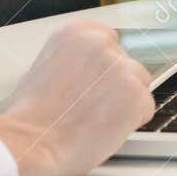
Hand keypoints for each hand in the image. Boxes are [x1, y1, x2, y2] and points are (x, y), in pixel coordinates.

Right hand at [0, 21, 154, 175]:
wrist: (32, 143)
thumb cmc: (30, 116)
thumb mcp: (42, 68)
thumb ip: (72, 61)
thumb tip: (87, 71)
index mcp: (75, 32)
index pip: (109, 40)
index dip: (102, 67)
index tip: (96, 82)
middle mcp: (100, 43)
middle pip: (125, 62)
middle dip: (115, 85)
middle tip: (93, 107)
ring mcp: (120, 67)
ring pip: (139, 83)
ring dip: (125, 101)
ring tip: (97, 119)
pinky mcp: (135, 94)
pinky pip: (146, 108)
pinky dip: (132, 122)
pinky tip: (106, 128)